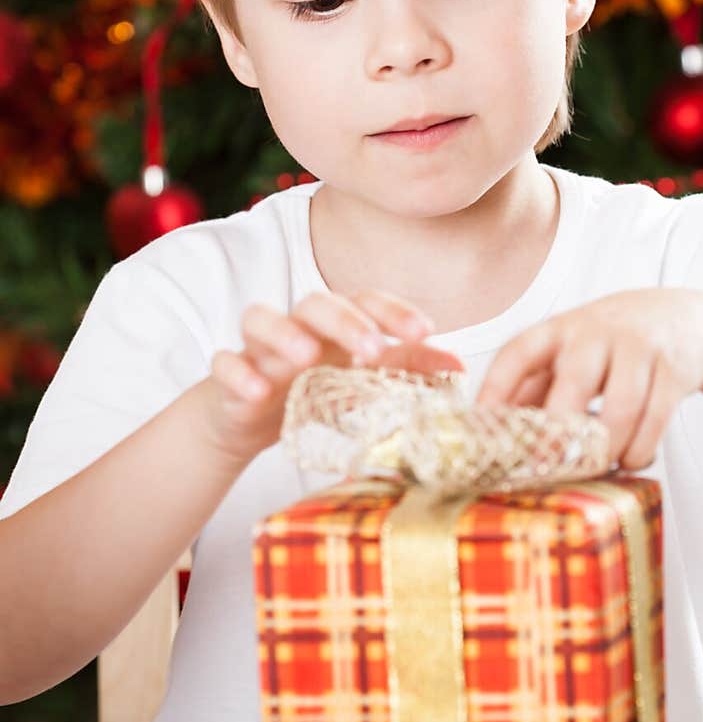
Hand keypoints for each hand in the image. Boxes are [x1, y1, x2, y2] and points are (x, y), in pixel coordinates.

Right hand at [206, 289, 464, 467]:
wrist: (245, 420)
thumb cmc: (308, 389)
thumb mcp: (360, 381)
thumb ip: (405, 369)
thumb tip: (459, 366)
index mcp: (333, 325)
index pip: (365, 301)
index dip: (394, 311)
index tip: (426, 331)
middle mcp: (296, 326)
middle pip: (316, 303)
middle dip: (346, 321)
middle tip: (373, 349)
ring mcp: (257, 348)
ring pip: (260, 318)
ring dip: (284, 333)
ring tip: (306, 356)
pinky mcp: (225, 375)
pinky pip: (223, 363)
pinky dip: (237, 372)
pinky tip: (256, 390)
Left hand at [475, 288, 702, 470]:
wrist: (685, 317)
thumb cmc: (612, 342)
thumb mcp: (568, 351)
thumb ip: (535, 386)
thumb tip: (494, 436)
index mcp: (558, 329)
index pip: (517, 353)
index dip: (496, 390)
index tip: (483, 429)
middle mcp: (595, 332)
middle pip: (574, 382)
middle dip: (559, 432)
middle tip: (547, 468)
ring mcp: (638, 348)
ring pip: (621, 408)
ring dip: (606, 449)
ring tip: (597, 468)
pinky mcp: (674, 369)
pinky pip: (656, 419)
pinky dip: (640, 449)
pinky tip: (630, 459)